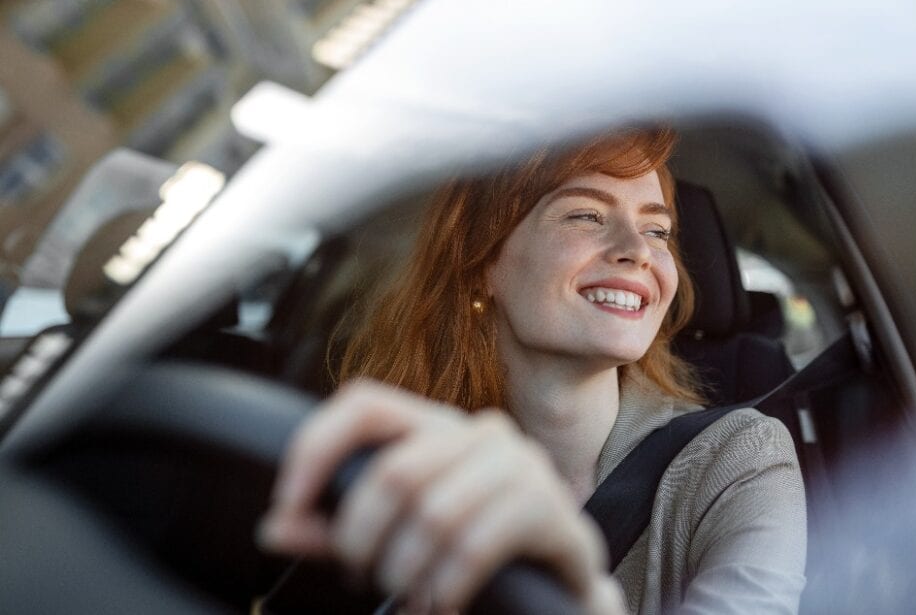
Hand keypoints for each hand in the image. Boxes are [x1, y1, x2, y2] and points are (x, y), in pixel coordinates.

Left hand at [259, 379, 623, 613]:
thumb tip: (276, 528)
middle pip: (394, 471)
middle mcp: (479, 432)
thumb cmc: (471, 555)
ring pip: (434, 512)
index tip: (287, 506)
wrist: (556, 587)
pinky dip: (446, 587)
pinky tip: (443, 605)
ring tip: (406, 598)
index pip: (364, 404)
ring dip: (405, 572)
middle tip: (361, 576)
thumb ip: (338, 532)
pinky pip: (476, 545)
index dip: (316, 448)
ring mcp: (521, 464)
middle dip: (361, 538)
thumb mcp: (395, 538)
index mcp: (436, 427)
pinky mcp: (549, 508)